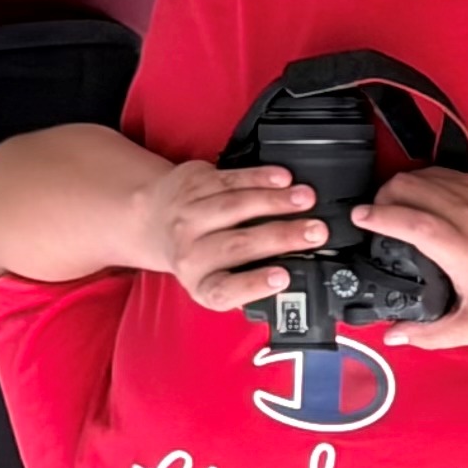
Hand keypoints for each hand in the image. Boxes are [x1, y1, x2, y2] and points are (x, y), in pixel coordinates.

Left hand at [147, 161, 324, 313]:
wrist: (152, 221)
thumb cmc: (196, 256)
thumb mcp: (213, 280)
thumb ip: (247, 286)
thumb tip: (292, 287)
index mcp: (200, 282)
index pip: (224, 291)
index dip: (254, 285)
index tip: (283, 277)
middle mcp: (189, 251)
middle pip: (237, 244)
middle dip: (281, 236)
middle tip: (316, 232)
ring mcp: (189, 215)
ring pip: (235, 205)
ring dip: (276, 201)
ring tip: (307, 199)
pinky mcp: (194, 184)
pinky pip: (230, 179)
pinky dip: (260, 177)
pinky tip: (284, 178)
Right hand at [347, 167, 467, 348]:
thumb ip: (433, 335)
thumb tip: (397, 336)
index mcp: (465, 253)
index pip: (414, 224)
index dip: (381, 217)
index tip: (360, 218)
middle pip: (412, 189)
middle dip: (382, 197)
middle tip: (374, 215)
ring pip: (424, 176)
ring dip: (400, 187)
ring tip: (391, 206)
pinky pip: (443, 173)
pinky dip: (423, 181)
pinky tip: (419, 198)